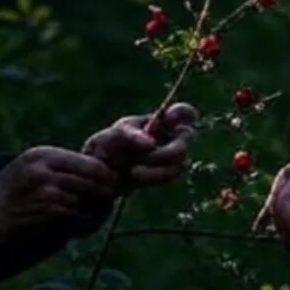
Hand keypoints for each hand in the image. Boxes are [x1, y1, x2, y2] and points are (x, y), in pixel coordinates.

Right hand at [0, 146, 119, 252]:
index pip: (89, 160)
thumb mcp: (29, 169)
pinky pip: (79, 216)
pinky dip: (85, 223)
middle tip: (111, 199)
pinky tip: (82, 226)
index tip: (112, 183)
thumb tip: (99, 173)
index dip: (106, 173)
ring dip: (97, 209)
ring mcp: (47, 189)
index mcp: (42, 154)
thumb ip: (59, 168)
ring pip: (89, 198)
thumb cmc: (7, 196)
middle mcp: (45, 167)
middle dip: (107, 190)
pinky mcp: (47, 211)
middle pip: (95, 177)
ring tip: (98, 214)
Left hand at [83, 102, 198, 187]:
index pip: (182, 112)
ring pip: (180, 159)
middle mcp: (169, 136)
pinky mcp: (167, 173)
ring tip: (133, 171)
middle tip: (149, 156)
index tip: (172, 117)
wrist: (103, 174)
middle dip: (170, 149)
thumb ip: (130, 135)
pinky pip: (172, 174)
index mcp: (158, 121)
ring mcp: (170, 155)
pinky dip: (154, 176)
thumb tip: (151, 143)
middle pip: (186, 136)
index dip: (185, 113)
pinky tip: (136, 177)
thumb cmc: (108, 146)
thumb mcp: (112, 136)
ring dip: (158, 167)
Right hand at [253, 155, 289, 251]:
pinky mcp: (279, 199)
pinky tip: (274, 237)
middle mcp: (285, 178)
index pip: (286, 199)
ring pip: (273, 216)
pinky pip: (272, 215)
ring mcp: (279, 188)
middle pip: (276, 209)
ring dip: (286, 235)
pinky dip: (278, 229)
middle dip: (288, 231)